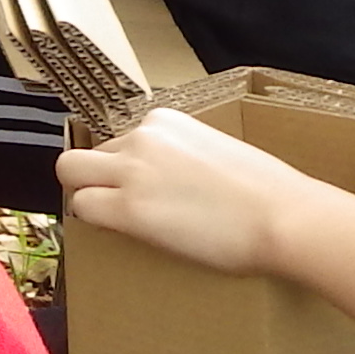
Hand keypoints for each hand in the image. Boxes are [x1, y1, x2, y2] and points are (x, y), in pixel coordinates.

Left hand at [52, 107, 318, 276]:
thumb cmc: (267, 193)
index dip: (124, 170)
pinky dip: (95, 222)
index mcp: (165, 120)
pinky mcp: (128, 208)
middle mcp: (143, 137)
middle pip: (85, 155)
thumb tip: (169, 178)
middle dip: (94, 181)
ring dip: (89, 198)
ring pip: (71, 175)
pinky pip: (82, 208)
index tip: (145, 189)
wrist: (283, 216)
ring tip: (122, 222)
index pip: (119, 141)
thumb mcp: (217, 152)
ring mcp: (132, 171)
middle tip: (119, 208)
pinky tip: (123, 233)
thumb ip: (182, 156)